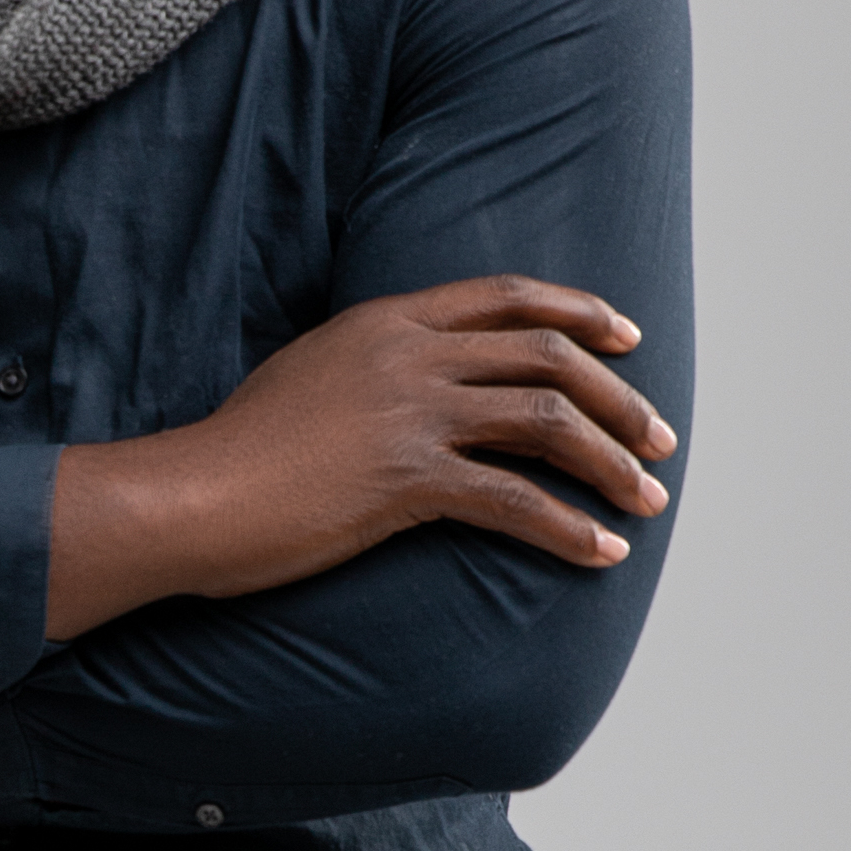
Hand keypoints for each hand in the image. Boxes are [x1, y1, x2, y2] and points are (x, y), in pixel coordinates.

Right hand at [46, 275, 675, 639]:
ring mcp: (409, 415)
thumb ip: (368, 364)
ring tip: (649, 497)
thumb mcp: (306, 374)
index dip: (578, 313)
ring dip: (612, 462)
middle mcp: (408, 357)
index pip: (506, 299)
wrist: (191, 495)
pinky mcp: (406, 480)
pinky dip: (571, 528)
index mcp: (386, 322)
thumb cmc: (235, 450)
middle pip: (545, 358)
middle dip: (618, 399)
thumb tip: (409, 382)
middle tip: (659, 437)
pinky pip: (514, 500)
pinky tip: (602, 550)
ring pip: (545, 423)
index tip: (626, 337)